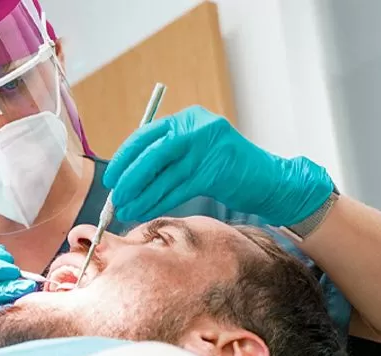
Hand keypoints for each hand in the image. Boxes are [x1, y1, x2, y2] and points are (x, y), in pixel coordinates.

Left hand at [103, 106, 333, 226]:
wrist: (269, 180)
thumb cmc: (227, 170)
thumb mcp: (196, 152)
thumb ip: (167, 156)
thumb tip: (127, 175)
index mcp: (188, 119)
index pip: (147, 135)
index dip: (125, 157)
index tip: (112, 177)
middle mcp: (198, 128)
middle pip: (153, 153)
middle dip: (130, 178)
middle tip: (116, 197)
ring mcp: (208, 148)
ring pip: (164, 175)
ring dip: (142, 196)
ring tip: (127, 211)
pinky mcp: (216, 170)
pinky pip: (179, 189)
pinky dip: (160, 201)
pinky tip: (147, 211)